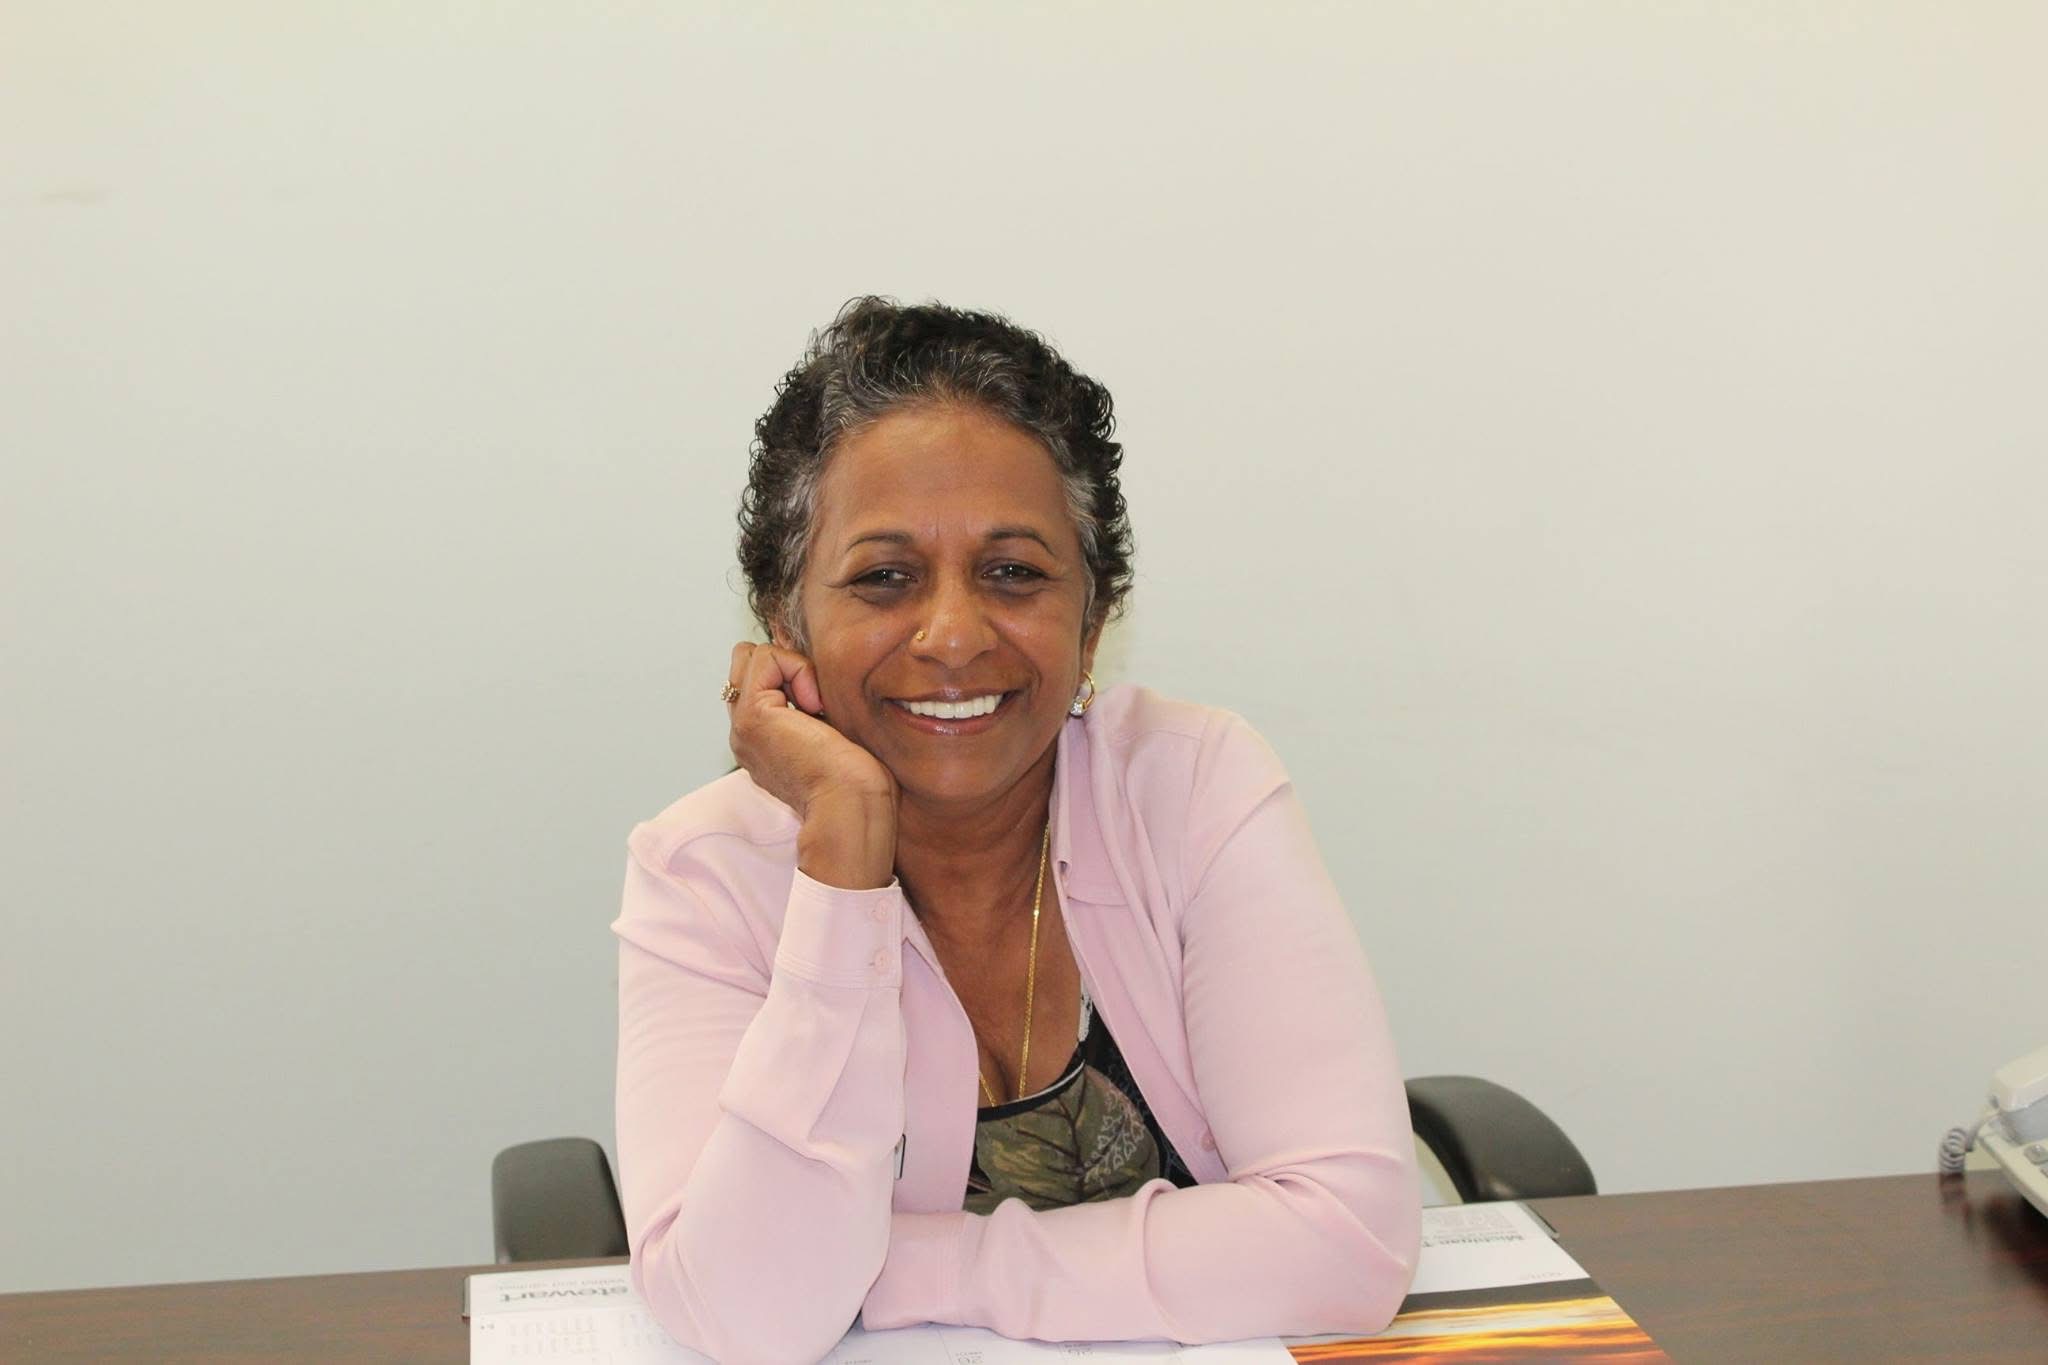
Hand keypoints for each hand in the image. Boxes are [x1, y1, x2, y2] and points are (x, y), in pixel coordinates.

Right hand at [725, 642, 896, 888]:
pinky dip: (798, 668)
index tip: (822, 710)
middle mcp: (744, 733)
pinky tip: (816, 706)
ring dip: (793, 667)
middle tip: (815, 702)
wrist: (852, 807)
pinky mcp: (753, 715)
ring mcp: (743, 725)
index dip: (792, 675)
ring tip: (816, 707)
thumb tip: (814, 679)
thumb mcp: (830, 733)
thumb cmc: (855, 781)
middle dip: (784, 665)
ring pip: (752, 655)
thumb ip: (811, 706)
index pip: (759, 680)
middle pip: (747, 662)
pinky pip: (766, 657)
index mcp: (761, 741)